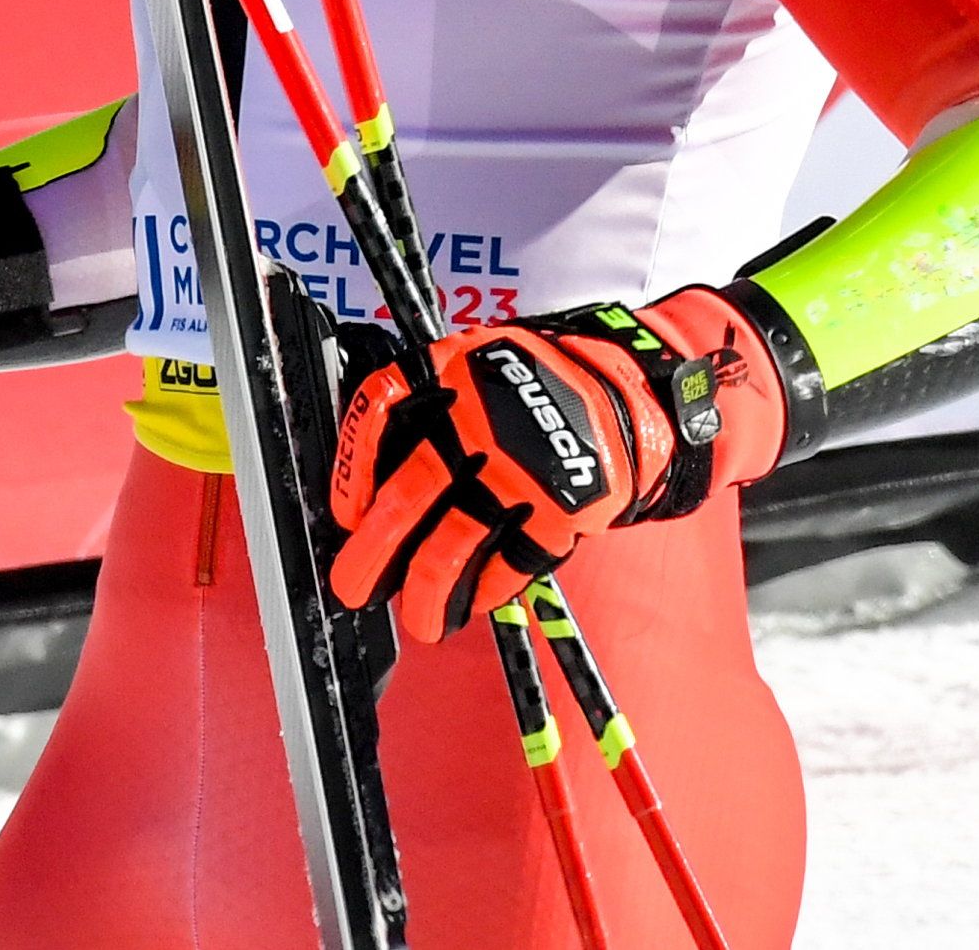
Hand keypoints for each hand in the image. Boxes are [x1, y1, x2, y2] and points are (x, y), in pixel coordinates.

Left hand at [326, 294, 785, 639]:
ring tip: (416, 620)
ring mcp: (521, 469)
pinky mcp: (559, 508)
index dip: (350, 467)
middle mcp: (481, 422)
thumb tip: (371, 470)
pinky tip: (470, 602)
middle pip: (406, 497)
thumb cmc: (540, 381)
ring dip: (424, 594)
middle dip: (370, 555)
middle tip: (352, 587)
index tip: (346, 511)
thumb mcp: (479, 358)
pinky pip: (508, 564)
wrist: (632, 388)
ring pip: (453, 547)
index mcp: (453, 372)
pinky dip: (484, 591)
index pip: (379, 411)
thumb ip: (430, 395)